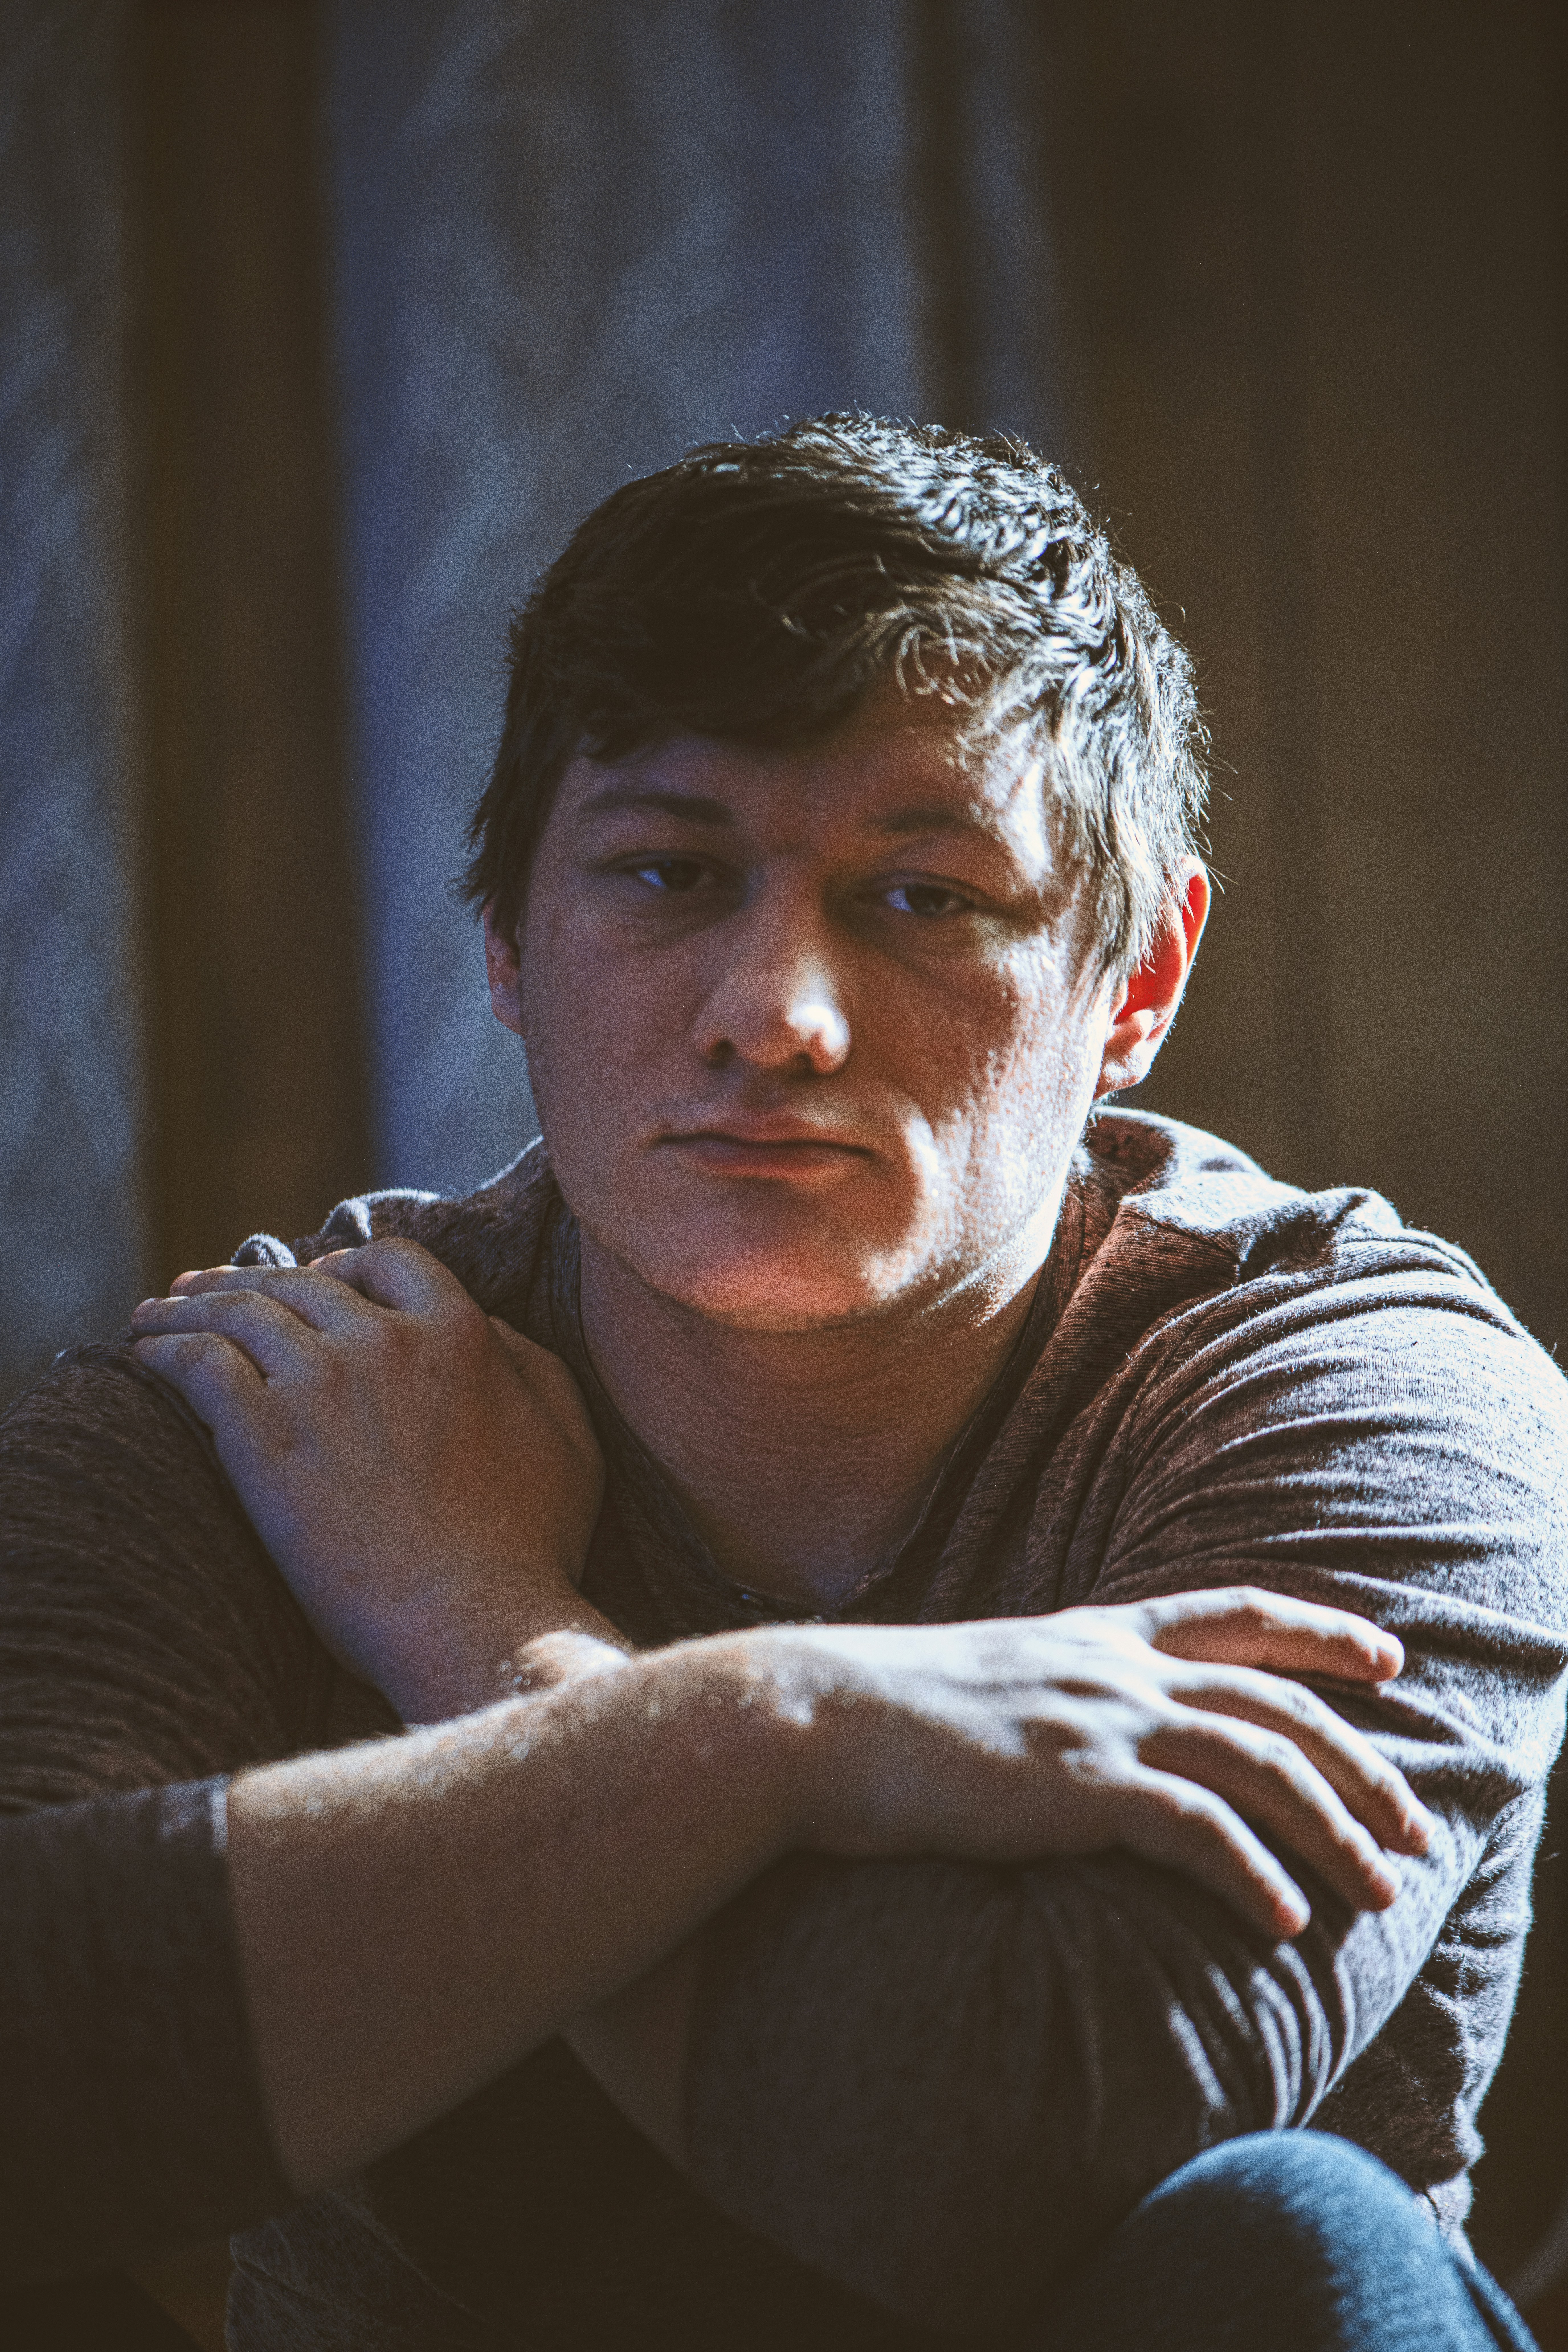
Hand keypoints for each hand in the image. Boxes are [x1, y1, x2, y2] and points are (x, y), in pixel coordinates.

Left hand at [131, 1240, 618, 1719]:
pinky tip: (146, 1354)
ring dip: (188, 1305)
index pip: (387, 1261)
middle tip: (203, 1290)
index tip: (312, 1280)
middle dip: (244, 1279)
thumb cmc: (531, 1545)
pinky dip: (165, 1349)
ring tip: (155, 1315)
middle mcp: (384, 1340)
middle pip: (297, 1284)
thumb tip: (491, 1328)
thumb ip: (534, 1365)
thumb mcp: (571, 1437)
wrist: (471, 1618)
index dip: (342, 1265)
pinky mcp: (262, 1435)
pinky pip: (195, 1365)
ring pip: (235, 1312)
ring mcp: (318, 1383)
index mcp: (459, 1332)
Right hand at [768, 1587, 1432, 1937]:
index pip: (1233, 1613)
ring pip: (1257, 1767)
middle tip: (1413, 1823)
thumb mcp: (992, 1676)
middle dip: (1359, 1764)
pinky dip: (1253, 1874)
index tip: (1386, 1655)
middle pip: (1274, 1704)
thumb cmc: (885, 1714)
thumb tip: (1081, 1727)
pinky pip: (1196, 1830)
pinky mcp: (1074, 1786)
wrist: (811, 1718)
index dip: (1319, 1632)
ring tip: (1379, 1887)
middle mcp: (1110, 1669)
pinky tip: (1285, 1917)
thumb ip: (1053, 1687)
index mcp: (1092, 1636)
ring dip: (1332, 1829)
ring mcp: (1095, 1724)